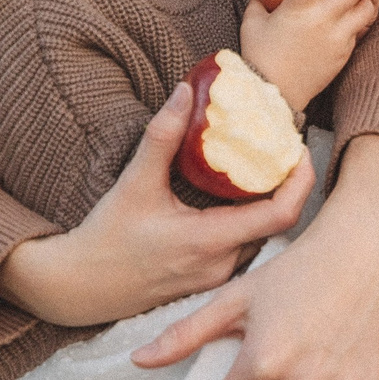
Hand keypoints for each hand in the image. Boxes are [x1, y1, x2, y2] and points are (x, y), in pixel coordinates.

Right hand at [0, 84, 315, 326]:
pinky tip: (237, 196)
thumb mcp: (133, 183)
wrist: (77, 288)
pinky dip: (248, 220)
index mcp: (209, 241)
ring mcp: (215, 278)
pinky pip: (243, 248)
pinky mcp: (207, 282)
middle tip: (283, 148)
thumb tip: (186, 91)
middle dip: (286, 185)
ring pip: (260, 237)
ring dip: (266, 203)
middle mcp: (221, 265)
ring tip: (263, 165)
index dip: (301, 180)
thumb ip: (162, 136)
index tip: (300, 148)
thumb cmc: (104, 239)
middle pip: (276, 223)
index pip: (281, 215)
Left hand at [134, 134, 378, 379]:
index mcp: (263, 361)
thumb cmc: (295, 270)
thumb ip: (186, 333)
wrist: (360, 248)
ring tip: (291, 359)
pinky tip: (322, 366)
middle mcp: (300, 378)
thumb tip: (139, 361)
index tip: (227, 373)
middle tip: (263, 360)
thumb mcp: (238, 297)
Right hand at [242, 0, 376, 112]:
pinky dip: (360, 17)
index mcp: (297, 10)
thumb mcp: (253, 23)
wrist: (274, 94)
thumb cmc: (259, 56)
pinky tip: (355, 10)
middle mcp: (321, 21)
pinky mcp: (344, 53)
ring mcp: (337, 38)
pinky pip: (360, 30)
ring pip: (367, 10)